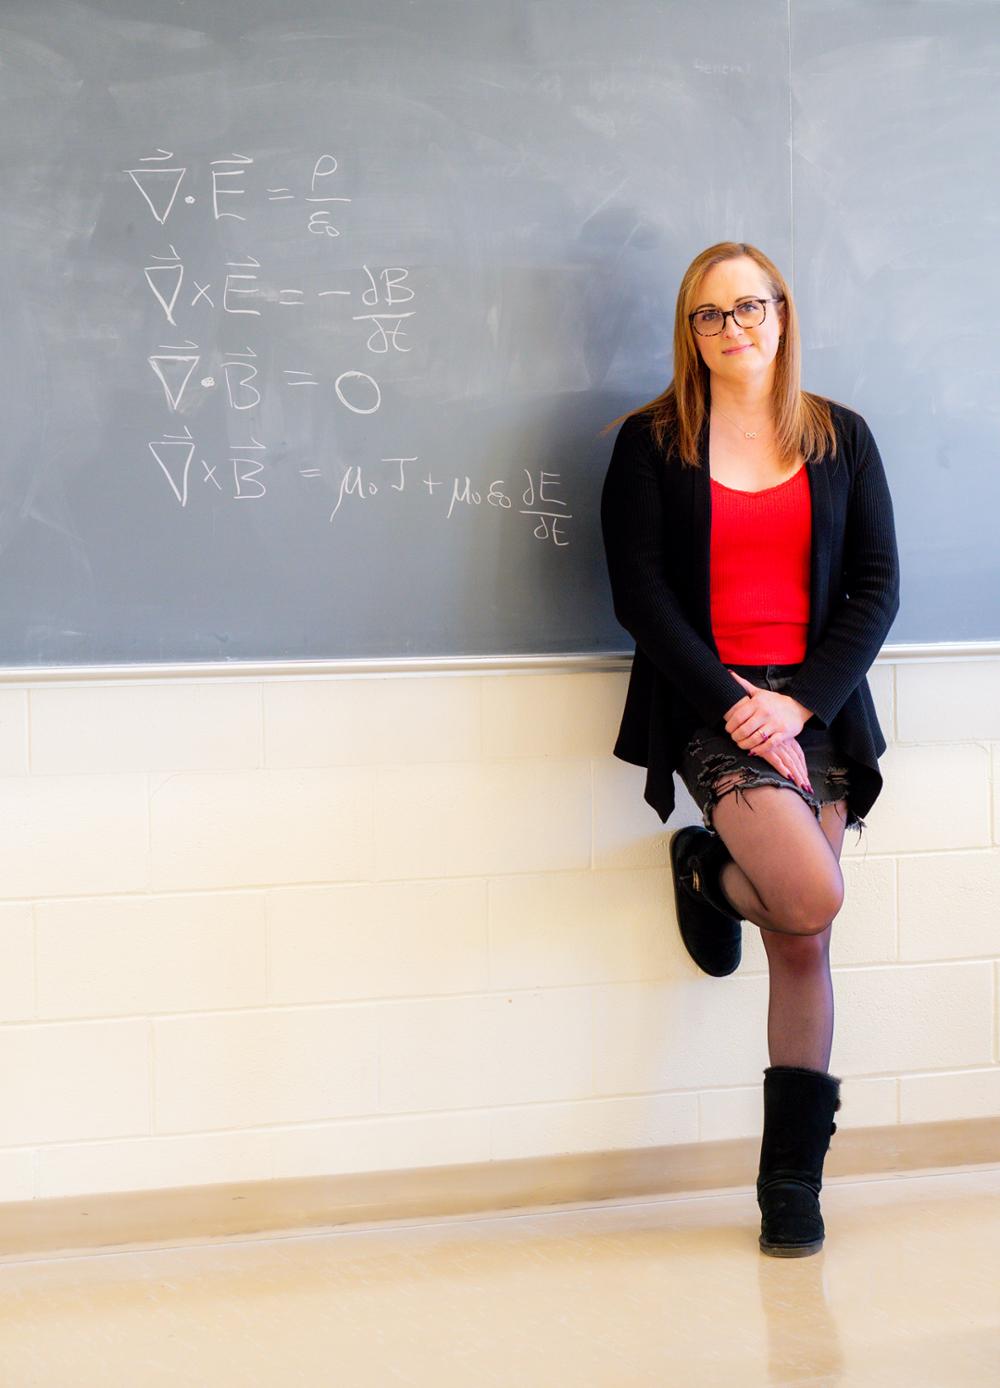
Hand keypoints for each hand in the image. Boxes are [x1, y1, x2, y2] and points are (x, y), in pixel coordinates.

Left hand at [724, 670, 812, 792]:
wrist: (798, 707)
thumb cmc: (774, 701)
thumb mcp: (759, 692)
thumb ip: (744, 685)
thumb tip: (729, 672)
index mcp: (757, 702)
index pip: (737, 717)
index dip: (730, 725)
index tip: (728, 729)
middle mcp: (765, 713)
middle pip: (744, 729)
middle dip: (736, 737)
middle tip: (734, 739)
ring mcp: (775, 723)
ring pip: (755, 738)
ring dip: (745, 744)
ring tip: (741, 745)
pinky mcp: (783, 733)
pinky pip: (768, 745)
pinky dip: (759, 750)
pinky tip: (753, 750)